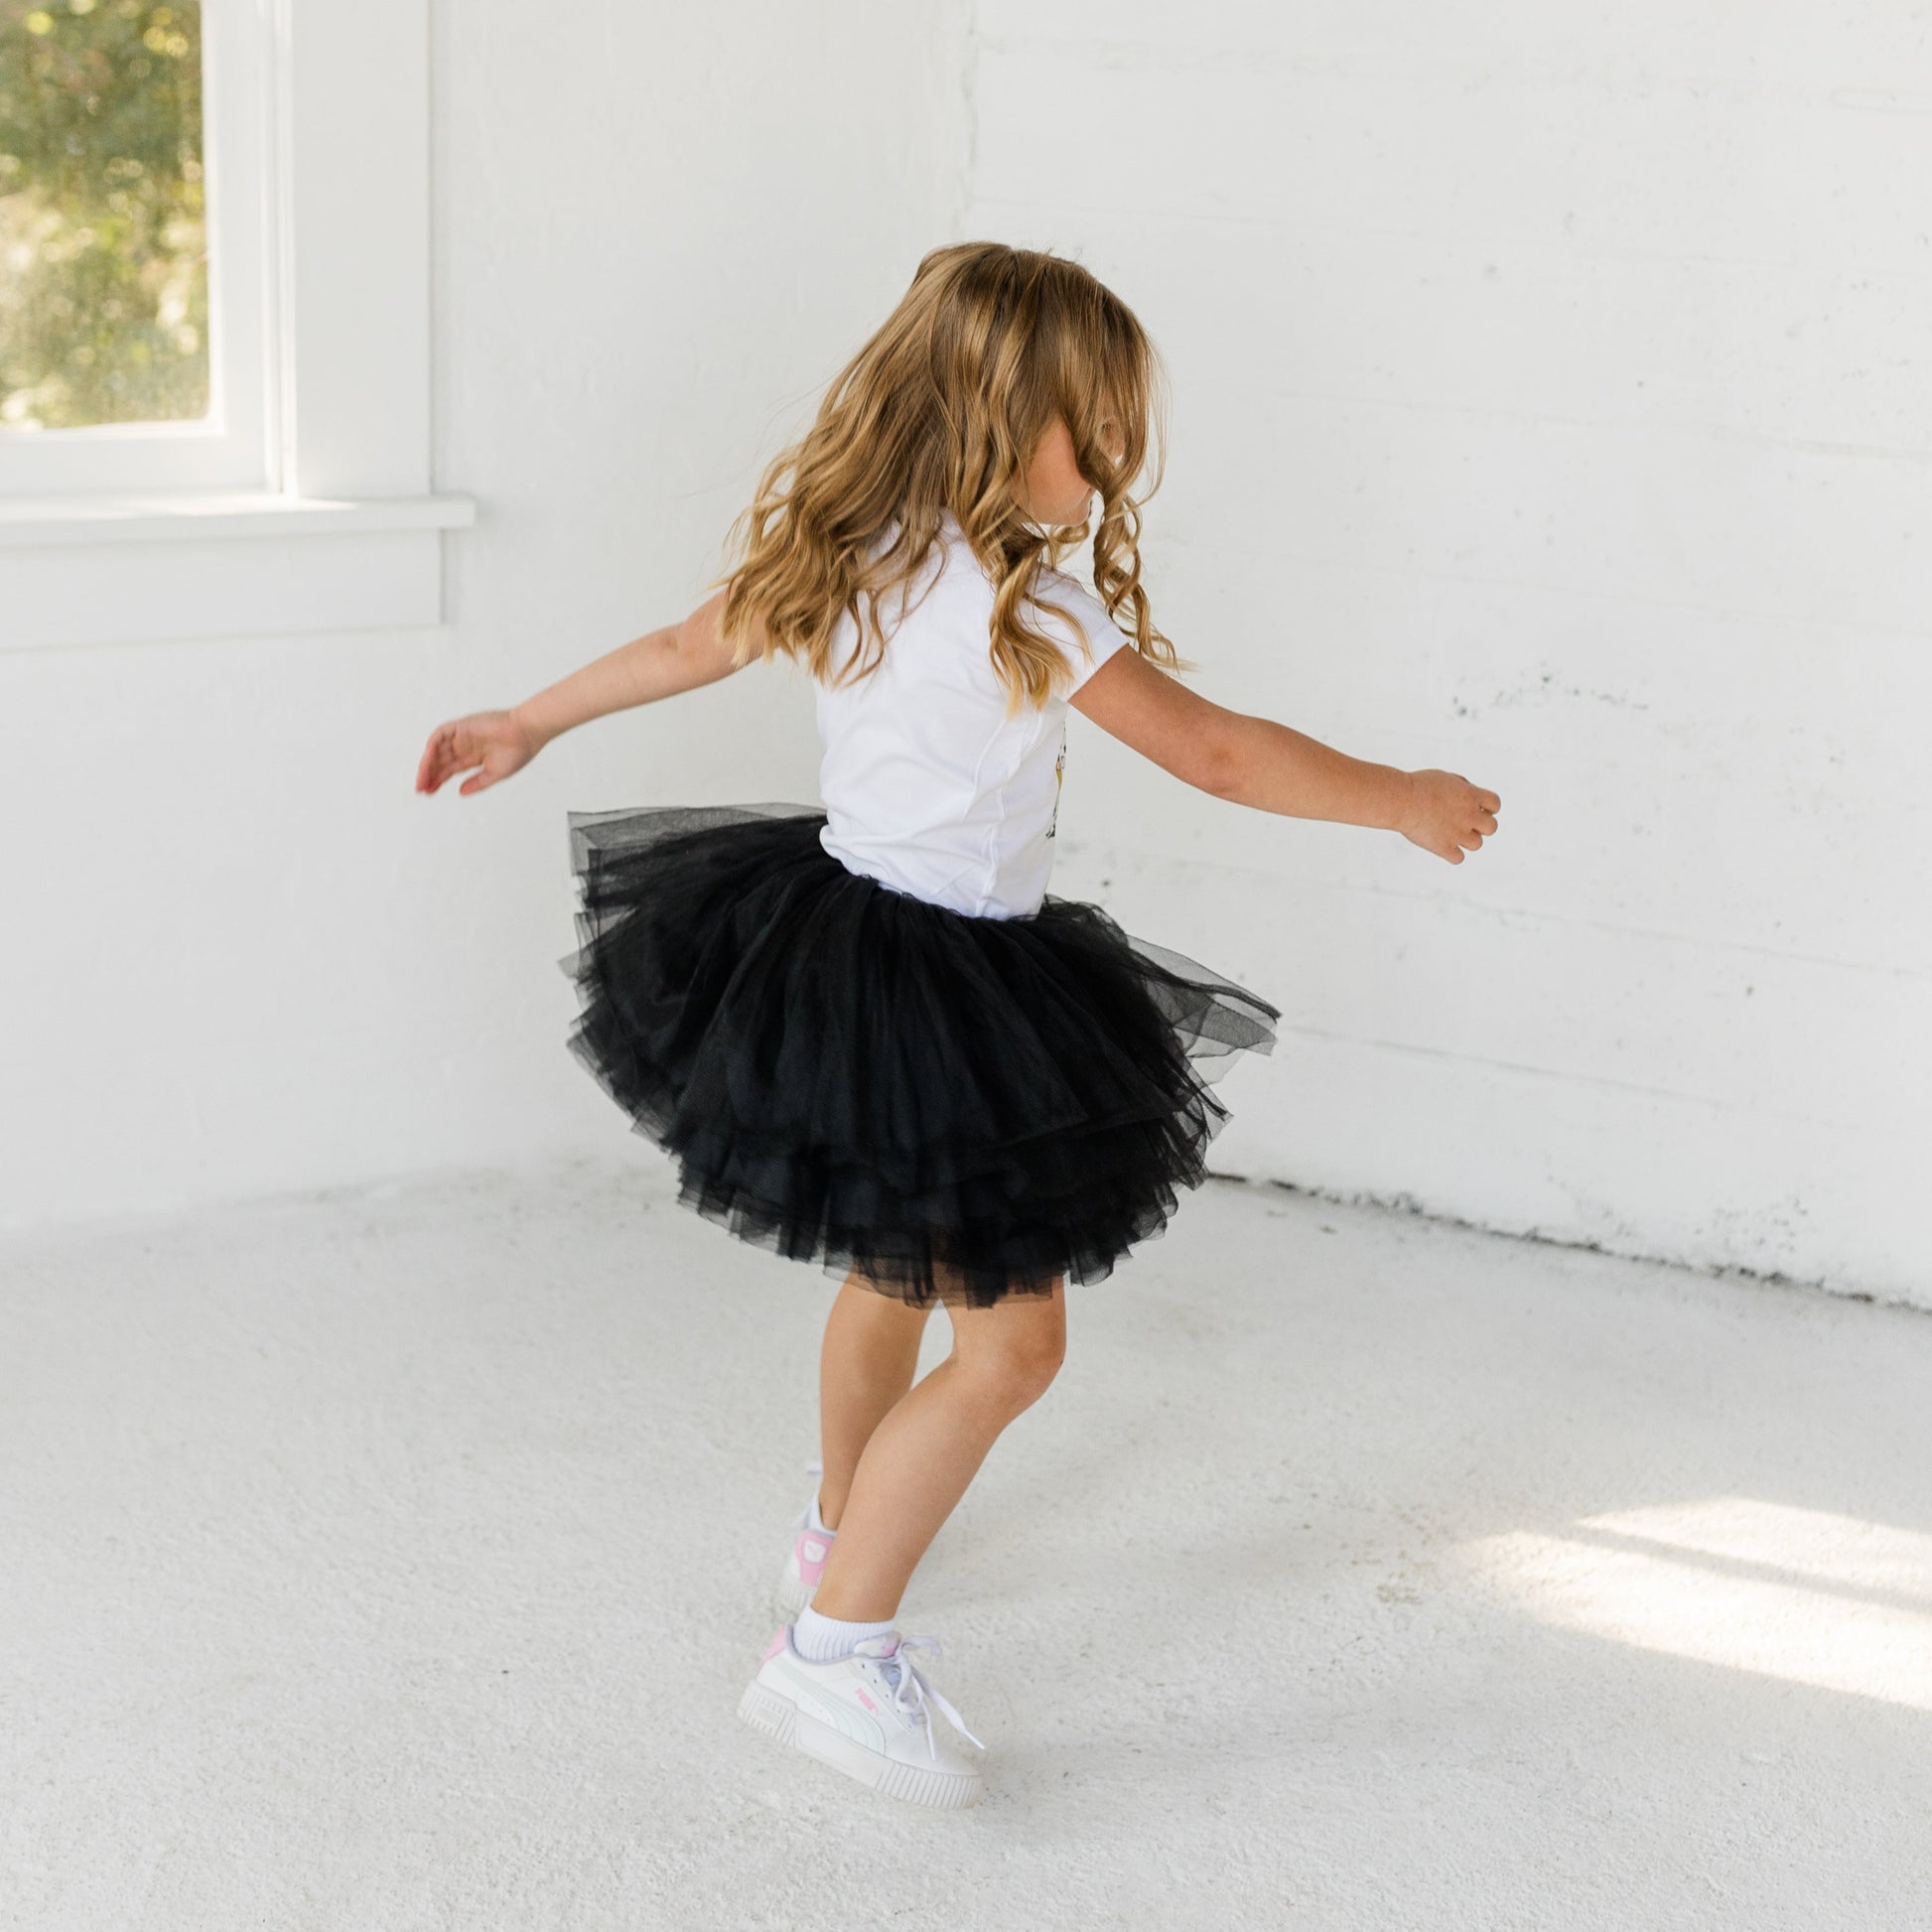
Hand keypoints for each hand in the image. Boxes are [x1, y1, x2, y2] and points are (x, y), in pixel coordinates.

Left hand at [415, 708, 543, 796]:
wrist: (528, 732)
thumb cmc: (518, 751)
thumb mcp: (495, 773)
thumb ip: (477, 783)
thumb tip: (460, 793)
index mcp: (474, 756)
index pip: (449, 770)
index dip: (438, 780)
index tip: (428, 792)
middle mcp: (465, 745)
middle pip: (440, 761)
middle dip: (429, 775)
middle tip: (420, 789)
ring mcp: (462, 735)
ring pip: (437, 749)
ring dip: (427, 763)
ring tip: (422, 779)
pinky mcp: (462, 726)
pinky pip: (440, 734)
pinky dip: (432, 746)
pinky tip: (428, 760)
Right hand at [1397, 769, 1500, 863]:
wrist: (1400, 800)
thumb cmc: (1418, 786)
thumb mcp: (1445, 778)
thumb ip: (1463, 788)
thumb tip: (1471, 797)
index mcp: (1471, 795)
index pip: (1495, 804)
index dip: (1488, 807)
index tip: (1476, 807)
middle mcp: (1469, 815)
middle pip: (1492, 827)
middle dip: (1481, 825)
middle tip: (1465, 822)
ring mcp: (1458, 833)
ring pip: (1477, 844)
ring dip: (1467, 839)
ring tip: (1450, 833)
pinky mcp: (1444, 847)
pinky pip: (1459, 858)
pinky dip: (1452, 853)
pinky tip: (1441, 844)